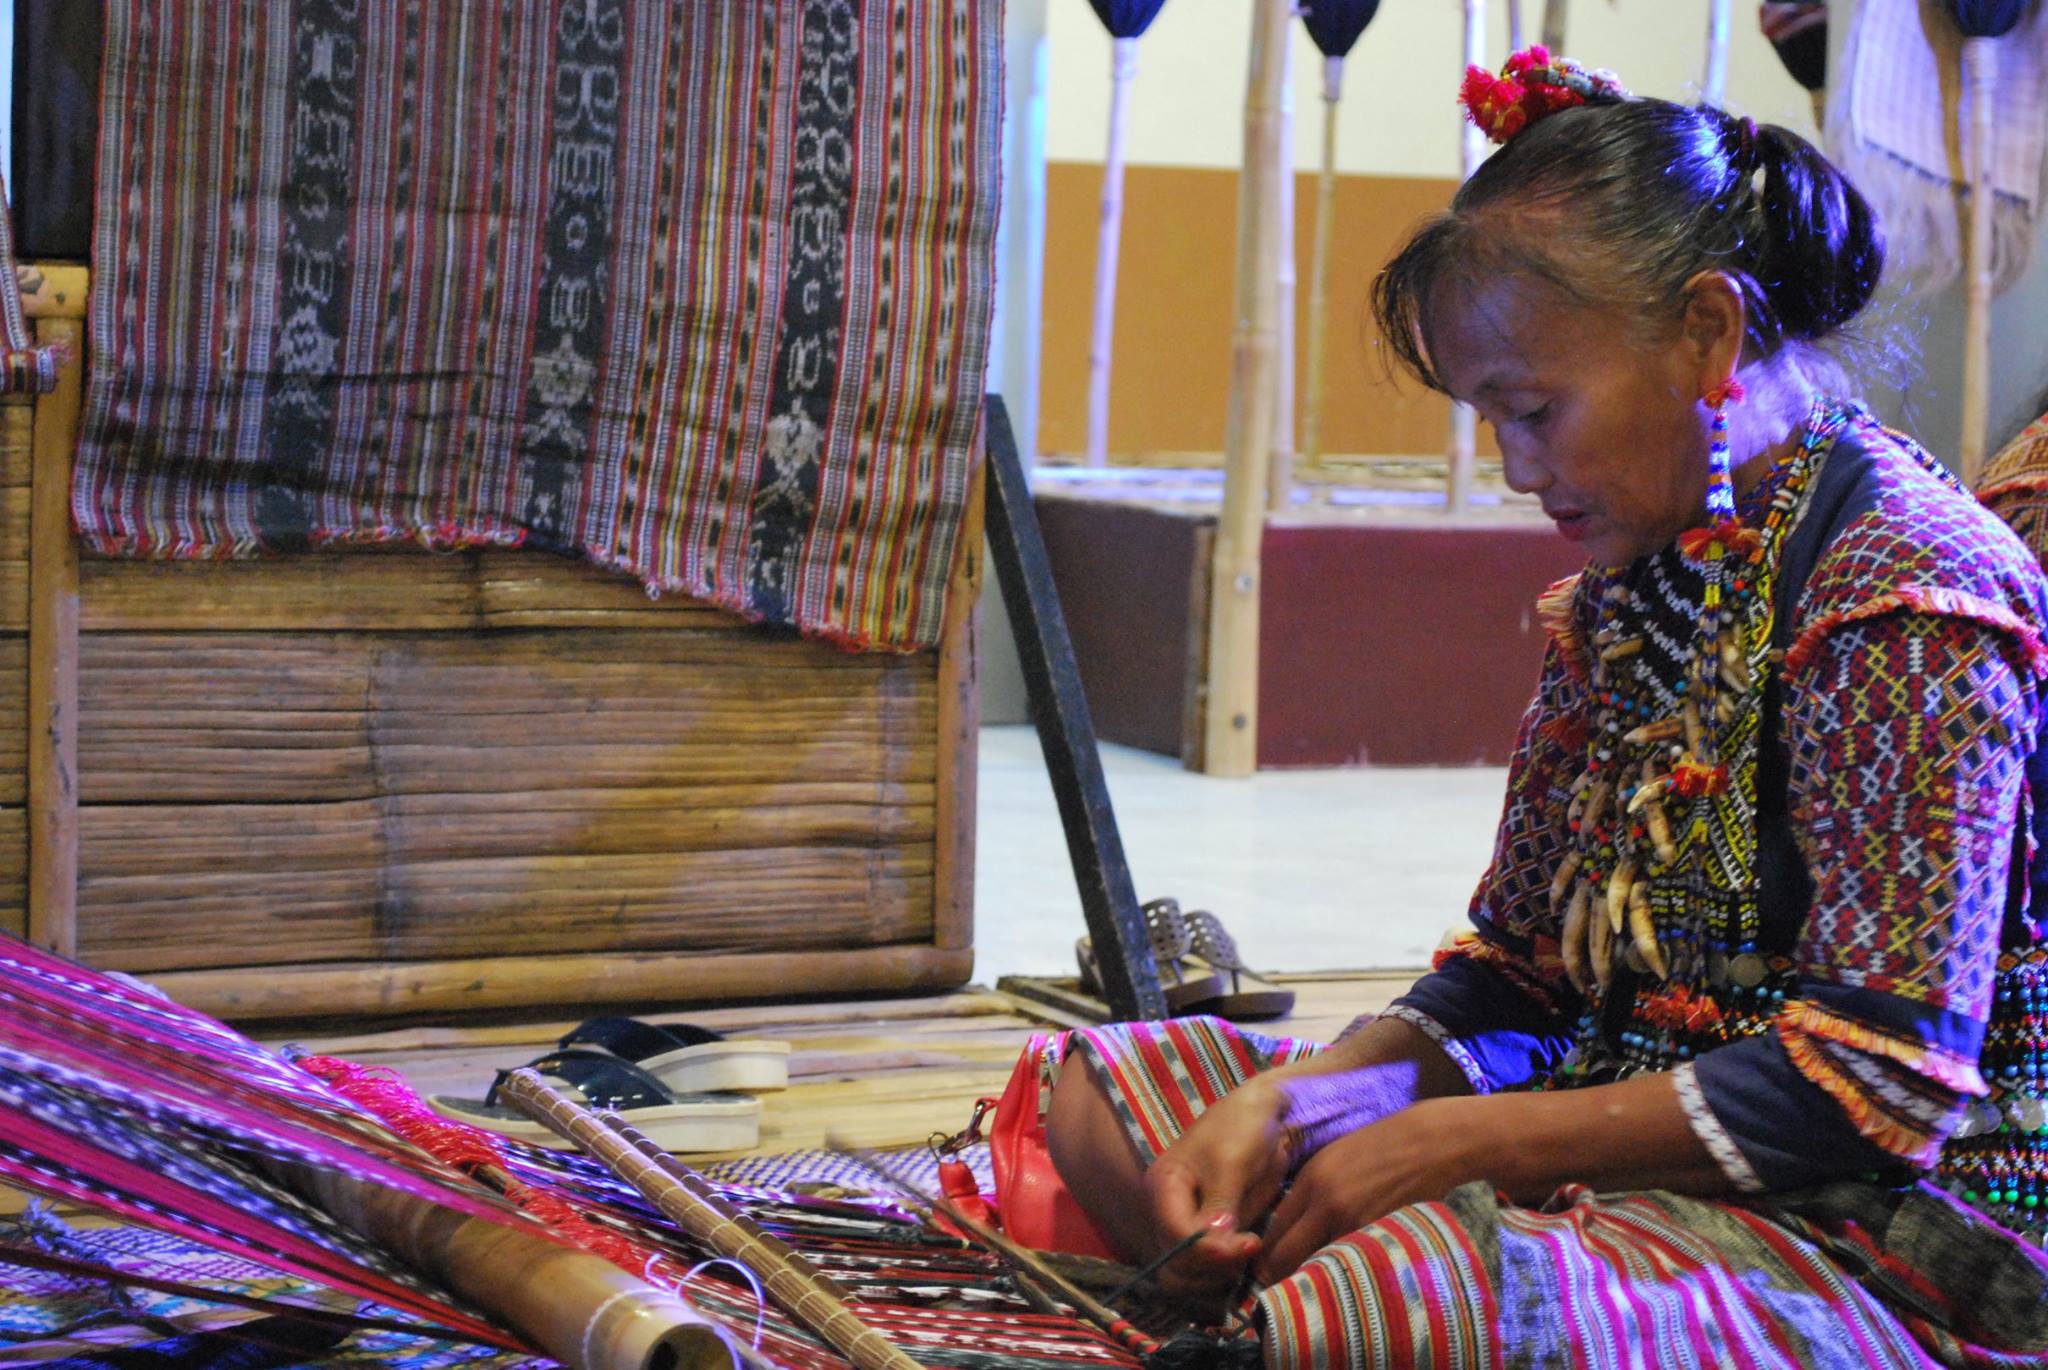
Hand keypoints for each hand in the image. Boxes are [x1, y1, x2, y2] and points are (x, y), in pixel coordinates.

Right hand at [1141, 1080, 1296, 1302]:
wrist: (1262, 1117)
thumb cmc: (1241, 1129)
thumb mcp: (1231, 1162)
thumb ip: (1220, 1204)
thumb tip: (1215, 1244)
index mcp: (1163, 1185)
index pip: (1174, 1234)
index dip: (1208, 1249)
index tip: (1248, 1243)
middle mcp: (1168, 1211)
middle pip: (1174, 1262)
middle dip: (1212, 1265)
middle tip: (1249, 1249)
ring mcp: (1185, 1226)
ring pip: (1185, 1275)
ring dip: (1216, 1276)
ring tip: (1248, 1253)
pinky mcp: (1206, 1235)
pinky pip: (1202, 1271)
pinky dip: (1220, 1275)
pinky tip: (1245, 1258)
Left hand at [1256, 1096, 1480, 1283]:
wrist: (1429, 1143)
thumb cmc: (1381, 1146)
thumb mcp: (1334, 1158)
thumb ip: (1310, 1191)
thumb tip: (1291, 1226)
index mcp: (1310, 1180)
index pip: (1274, 1230)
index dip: (1268, 1253)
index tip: (1268, 1267)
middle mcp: (1325, 1202)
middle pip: (1285, 1255)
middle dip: (1280, 1275)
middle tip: (1284, 1286)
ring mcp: (1354, 1221)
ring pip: (1318, 1265)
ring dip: (1315, 1277)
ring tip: (1315, 1285)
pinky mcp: (1381, 1234)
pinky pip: (1352, 1264)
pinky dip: (1346, 1273)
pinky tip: (1347, 1275)